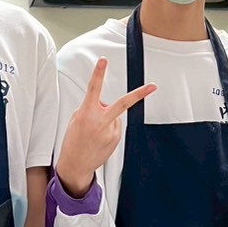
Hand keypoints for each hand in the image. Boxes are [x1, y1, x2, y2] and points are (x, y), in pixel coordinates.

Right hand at [55, 58, 155, 196]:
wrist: (76, 165)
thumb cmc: (73, 142)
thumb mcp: (74, 120)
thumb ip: (89, 108)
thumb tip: (104, 104)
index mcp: (86, 114)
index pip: (93, 89)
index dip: (98, 73)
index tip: (103, 61)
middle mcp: (100, 121)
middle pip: (123, 103)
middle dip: (140, 94)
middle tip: (153, 86)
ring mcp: (111, 132)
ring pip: (115, 115)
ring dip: (107, 118)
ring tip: (95, 131)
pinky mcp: (116, 139)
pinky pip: (116, 126)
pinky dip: (109, 128)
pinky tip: (99, 137)